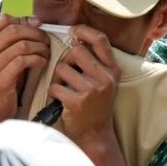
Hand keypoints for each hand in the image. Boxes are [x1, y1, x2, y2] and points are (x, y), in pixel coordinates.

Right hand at [0, 15, 51, 121]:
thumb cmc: (1, 93)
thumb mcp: (8, 67)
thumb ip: (17, 50)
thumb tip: (34, 31)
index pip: (3, 23)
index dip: (23, 20)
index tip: (38, 24)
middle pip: (13, 30)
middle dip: (34, 32)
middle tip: (46, 39)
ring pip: (19, 45)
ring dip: (38, 47)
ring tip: (46, 52)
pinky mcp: (0, 81)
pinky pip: (20, 62)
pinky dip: (35, 59)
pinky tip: (42, 62)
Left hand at [48, 24, 119, 144]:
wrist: (95, 135)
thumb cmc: (96, 107)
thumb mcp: (105, 82)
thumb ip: (96, 62)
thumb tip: (75, 38)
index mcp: (113, 71)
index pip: (100, 40)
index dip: (84, 31)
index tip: (73, 31)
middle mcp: (105, 79)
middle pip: (76, 51)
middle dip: (66, 60)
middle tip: (67, 74)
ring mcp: (92, 90)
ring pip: (62, 68)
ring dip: (58, 78)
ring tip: (65, 89)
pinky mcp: (77, 102)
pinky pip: (55, 86)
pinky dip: (53, 92)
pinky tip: (60, 100)